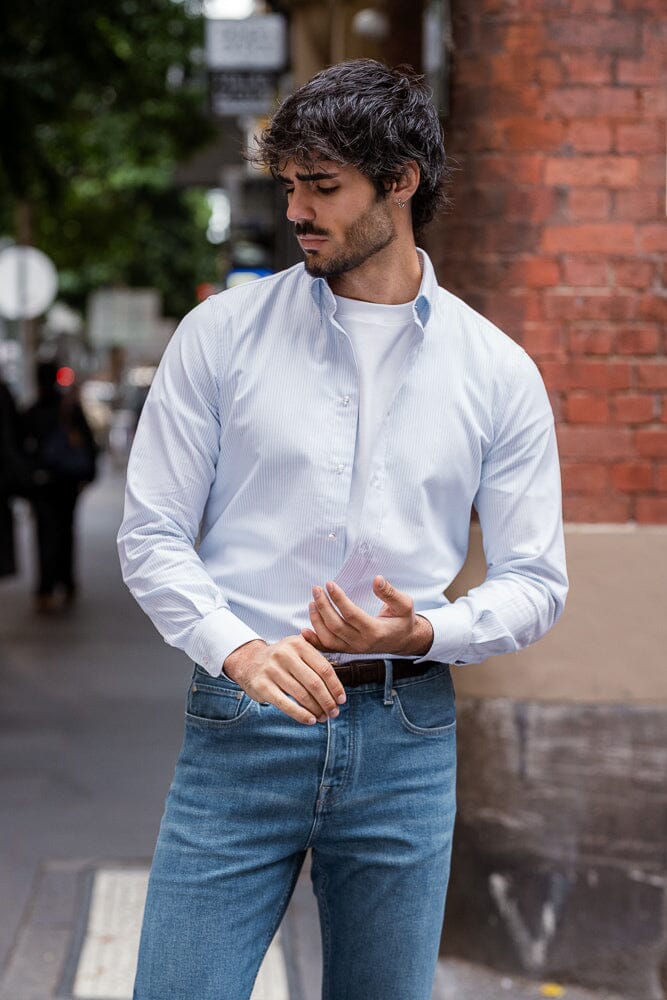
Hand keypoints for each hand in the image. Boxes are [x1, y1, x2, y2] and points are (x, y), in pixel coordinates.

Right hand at [223, 636, 345, 725]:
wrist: (249, 661)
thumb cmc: (282, 659)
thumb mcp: (298, 649)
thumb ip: (318, 660)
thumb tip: (339, 689)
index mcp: (298, 644)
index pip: (324, 668)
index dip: (336, 687)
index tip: (342, 700)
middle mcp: (285, 654)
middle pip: (315, 683)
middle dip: (327, 701)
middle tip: (334, 712)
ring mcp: (272, 670)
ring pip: (302, 695)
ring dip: (316, 710)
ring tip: (323, 717)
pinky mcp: (262, 685)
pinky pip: (286, 704)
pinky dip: (301, 714)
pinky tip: (309, 720)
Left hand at [302, 577, 433, 656]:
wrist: (402, 640)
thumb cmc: (402, 619)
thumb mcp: (404, 604)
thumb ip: (390, 593)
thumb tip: (377, 579)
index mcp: (375, 631)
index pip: (351, 614)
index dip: (338, 599)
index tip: (329, 584)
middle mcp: (362, 642)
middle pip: (336, 626)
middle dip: (323, 606)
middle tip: (316, 589)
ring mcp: (353, 648)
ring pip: (328, 638)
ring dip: (317, 620)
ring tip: (312, 602)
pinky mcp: (347, 650)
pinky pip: (327, 648)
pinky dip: (314, 641)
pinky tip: (304, 630)